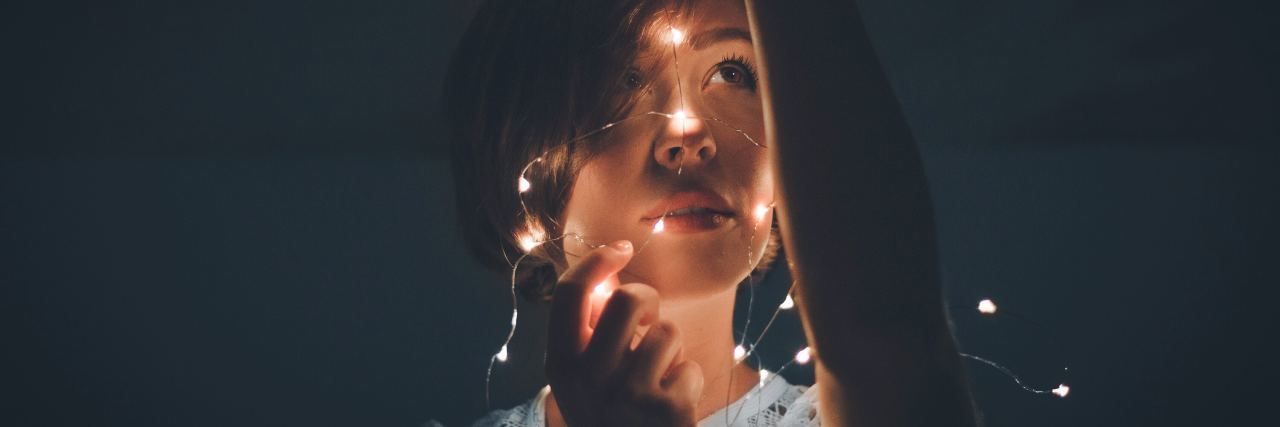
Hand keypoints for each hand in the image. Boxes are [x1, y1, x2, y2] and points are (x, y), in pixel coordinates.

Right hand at [545, 240, 703, 426]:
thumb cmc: (609, 413)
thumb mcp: (582, 376)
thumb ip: (588, 330)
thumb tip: (607, 276)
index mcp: (561, 362)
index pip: (571, 293)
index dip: (597, 262)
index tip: (621, 248)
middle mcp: (588, 376)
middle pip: (630, 299)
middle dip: (649, 302)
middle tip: (648, 321)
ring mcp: (628, 394)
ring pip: (667, 332)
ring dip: (671, 351)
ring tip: (658, 377)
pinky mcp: (666, 409)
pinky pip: (691, 366)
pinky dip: (688, 382)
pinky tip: (672, 405)